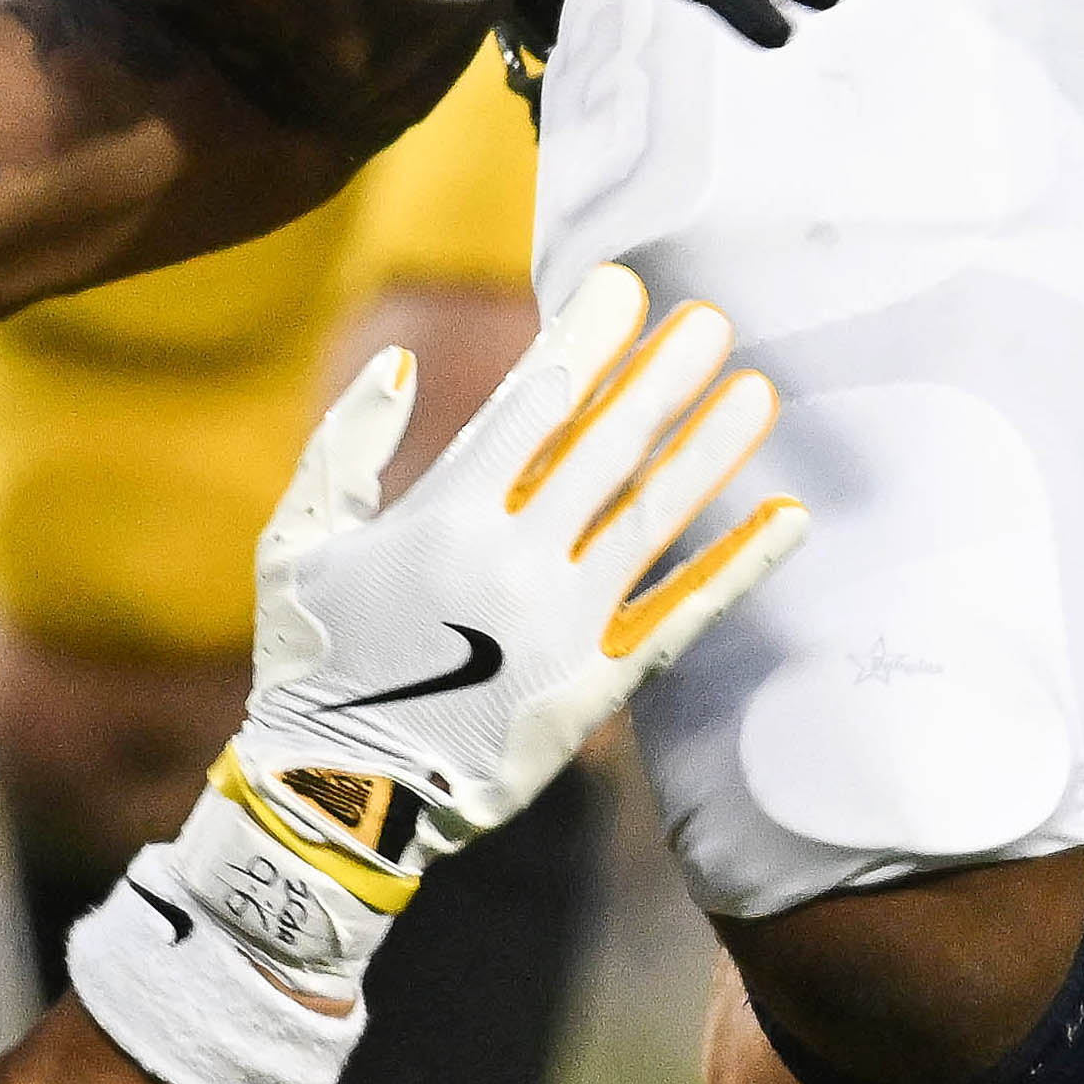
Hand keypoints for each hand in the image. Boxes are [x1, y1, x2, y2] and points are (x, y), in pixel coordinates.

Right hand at [77, 265, 794, 1083]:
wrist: (337, 797)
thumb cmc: (311, 657)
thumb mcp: (297, 541)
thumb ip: (348, 443)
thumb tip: (406, 358)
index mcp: (443, 518)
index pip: (534, 404)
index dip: (585, 339)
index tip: (625, 287)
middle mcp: (514, 563)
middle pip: (606, 449)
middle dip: (661, 376)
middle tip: (713, 317)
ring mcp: (562, 626)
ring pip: (653, 520)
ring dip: (708, 450)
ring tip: (758, 390)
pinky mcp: (596, 686)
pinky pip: (681, 617)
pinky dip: (737, 567)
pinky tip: (787, 518)